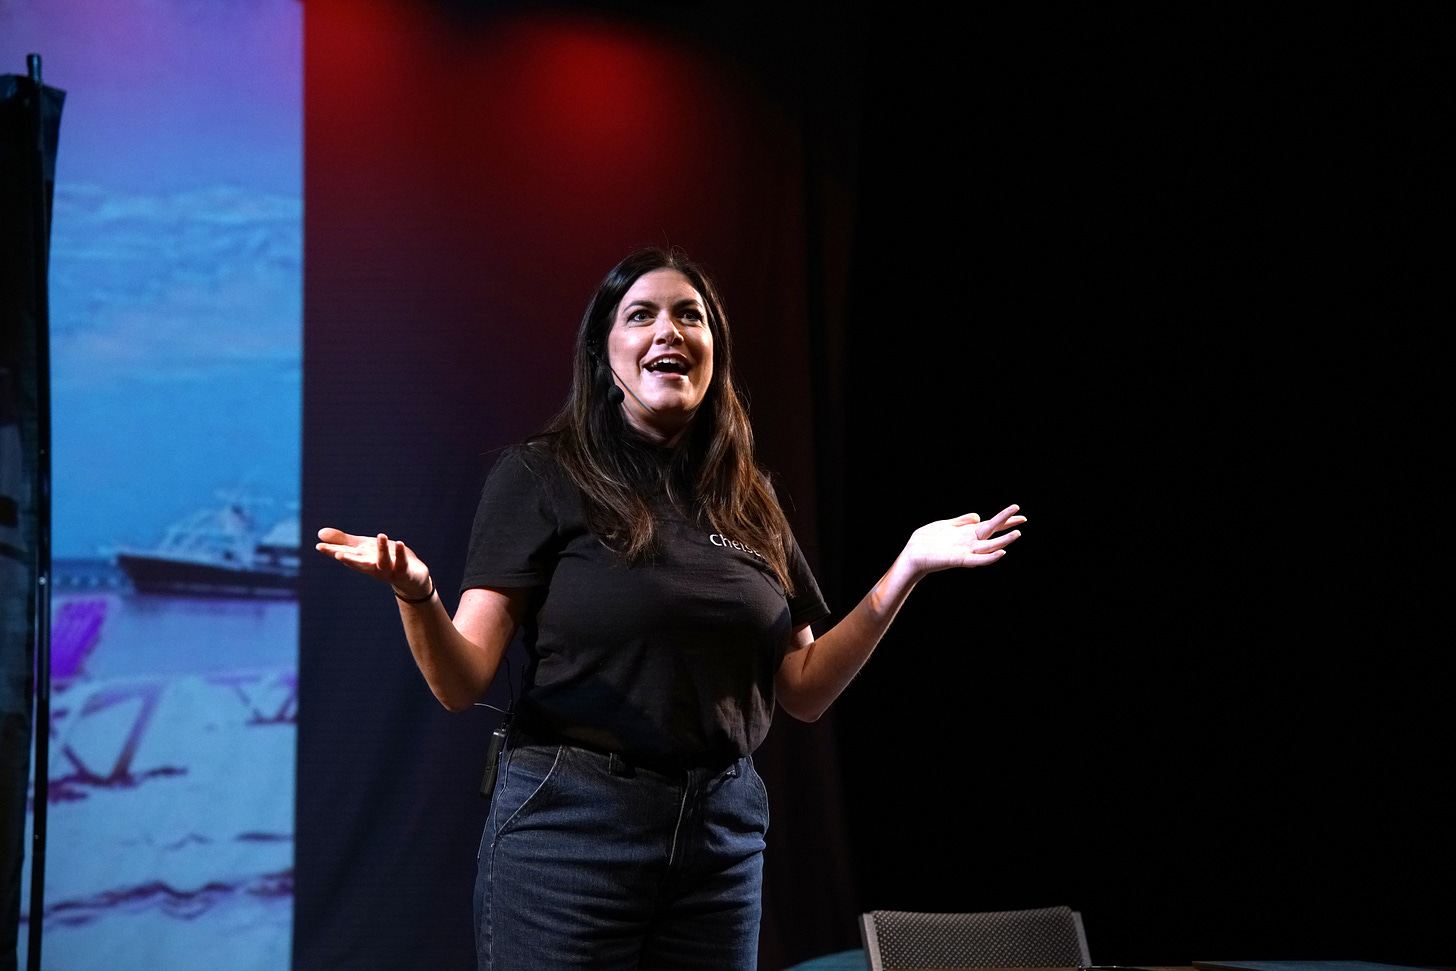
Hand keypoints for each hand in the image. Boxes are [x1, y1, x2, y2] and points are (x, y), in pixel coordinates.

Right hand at [315, 527, 432, 599]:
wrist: (410, 579)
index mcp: (361, 560)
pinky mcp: (404, 571)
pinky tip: (400, 542)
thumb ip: (344, 541)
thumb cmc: (384, 561)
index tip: (319, 547)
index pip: (344, 554)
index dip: (332, 551)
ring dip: (382, 550)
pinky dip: (401, 554)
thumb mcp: (363, 549)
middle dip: (350, 559)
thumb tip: (320, 533)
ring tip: (381, 535)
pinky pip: (402, 563)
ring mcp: (388, 570)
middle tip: (338, 554)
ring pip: (383, 562)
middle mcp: (372, 567)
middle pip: (359, 563)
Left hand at [901, 504, 1025, 577]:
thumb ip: (961, 521)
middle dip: (1007, 524)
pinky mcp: (960, 560)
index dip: (1004, 518)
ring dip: (1003, 541)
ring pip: (990, 546)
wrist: (912, 554)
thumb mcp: (945, 525)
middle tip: (1023, 518)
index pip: (990, 524)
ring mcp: (966, 551)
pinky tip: (1001, 553)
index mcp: (968, 532)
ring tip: (1017, 534)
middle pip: (993, 532)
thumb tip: (978, 515)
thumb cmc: (926, 540)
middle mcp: (970, 542)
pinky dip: (990, 558)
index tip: (1018, 511)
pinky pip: (978, 560)